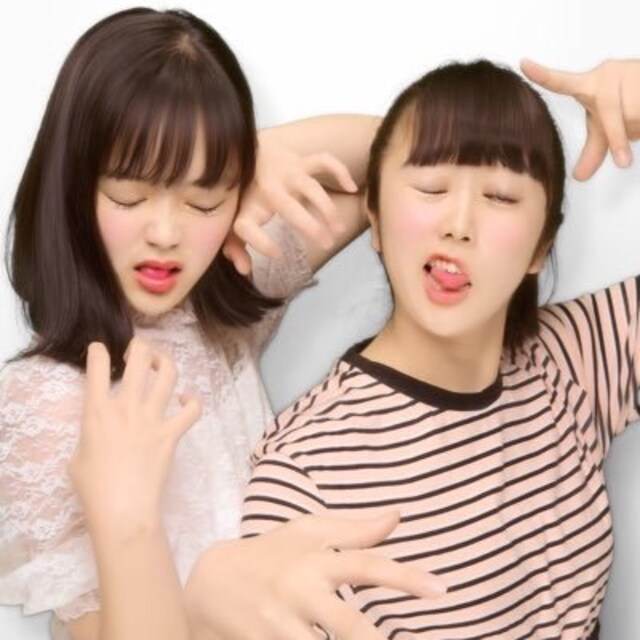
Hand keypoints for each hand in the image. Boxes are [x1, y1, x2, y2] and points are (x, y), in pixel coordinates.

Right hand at [69, 339, 201, 533]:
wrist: (122, 510)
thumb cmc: (93, 488)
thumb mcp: (77, 456)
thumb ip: (90, 434)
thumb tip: (100, 431)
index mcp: (97, 411)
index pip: (97, 367)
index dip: (99, 351)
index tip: (100, 350)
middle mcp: (126, 407)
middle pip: (139, 359)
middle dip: (139, 346)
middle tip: (137, 351)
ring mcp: (152, 418)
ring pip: (167, 374)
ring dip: (165, 361)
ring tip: (160, 363)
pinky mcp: (172, 433)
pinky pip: (192, 409)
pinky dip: (192, 401)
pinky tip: (185, 400)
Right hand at [185, 512, 445, 639]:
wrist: (211, 583)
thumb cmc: (270, 552)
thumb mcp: (308, 531)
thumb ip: (354, 528)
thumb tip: (397, 516)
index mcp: (315, 560)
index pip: (366, 565)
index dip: (404, 576)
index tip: (441, 589)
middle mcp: (300, 593)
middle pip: (348, 624)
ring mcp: (281, 627)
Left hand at [223, 141, 357, 274]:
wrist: (245, 152)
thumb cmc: (243, 195)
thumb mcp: (235, 221)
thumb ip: (236, 248)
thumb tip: (245, 270)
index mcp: (247, 207)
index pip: (246, 228)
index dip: (261, 243)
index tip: (279, 254)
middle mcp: (267, 188)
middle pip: (289, 208)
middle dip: (310, 227)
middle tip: (326, 244)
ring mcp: (286, 172)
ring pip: (311, 187)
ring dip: (327, 208)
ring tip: (339, 229)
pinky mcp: (301, 161)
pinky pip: (323, 161)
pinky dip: (340, 172)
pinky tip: (351, 188)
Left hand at [521, 58, 639, 179]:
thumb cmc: (627, 102)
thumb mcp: (605, 129)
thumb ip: (593, 151)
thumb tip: (579, 177)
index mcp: (588, 86)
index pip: (562, 83)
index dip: (543, 75)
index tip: (523, 64)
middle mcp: (605, 74)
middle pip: (611, 117)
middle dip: (621, 138)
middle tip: (624, 157)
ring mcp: (627, 69)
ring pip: (632, 114)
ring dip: (638, 127)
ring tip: (639, 117)